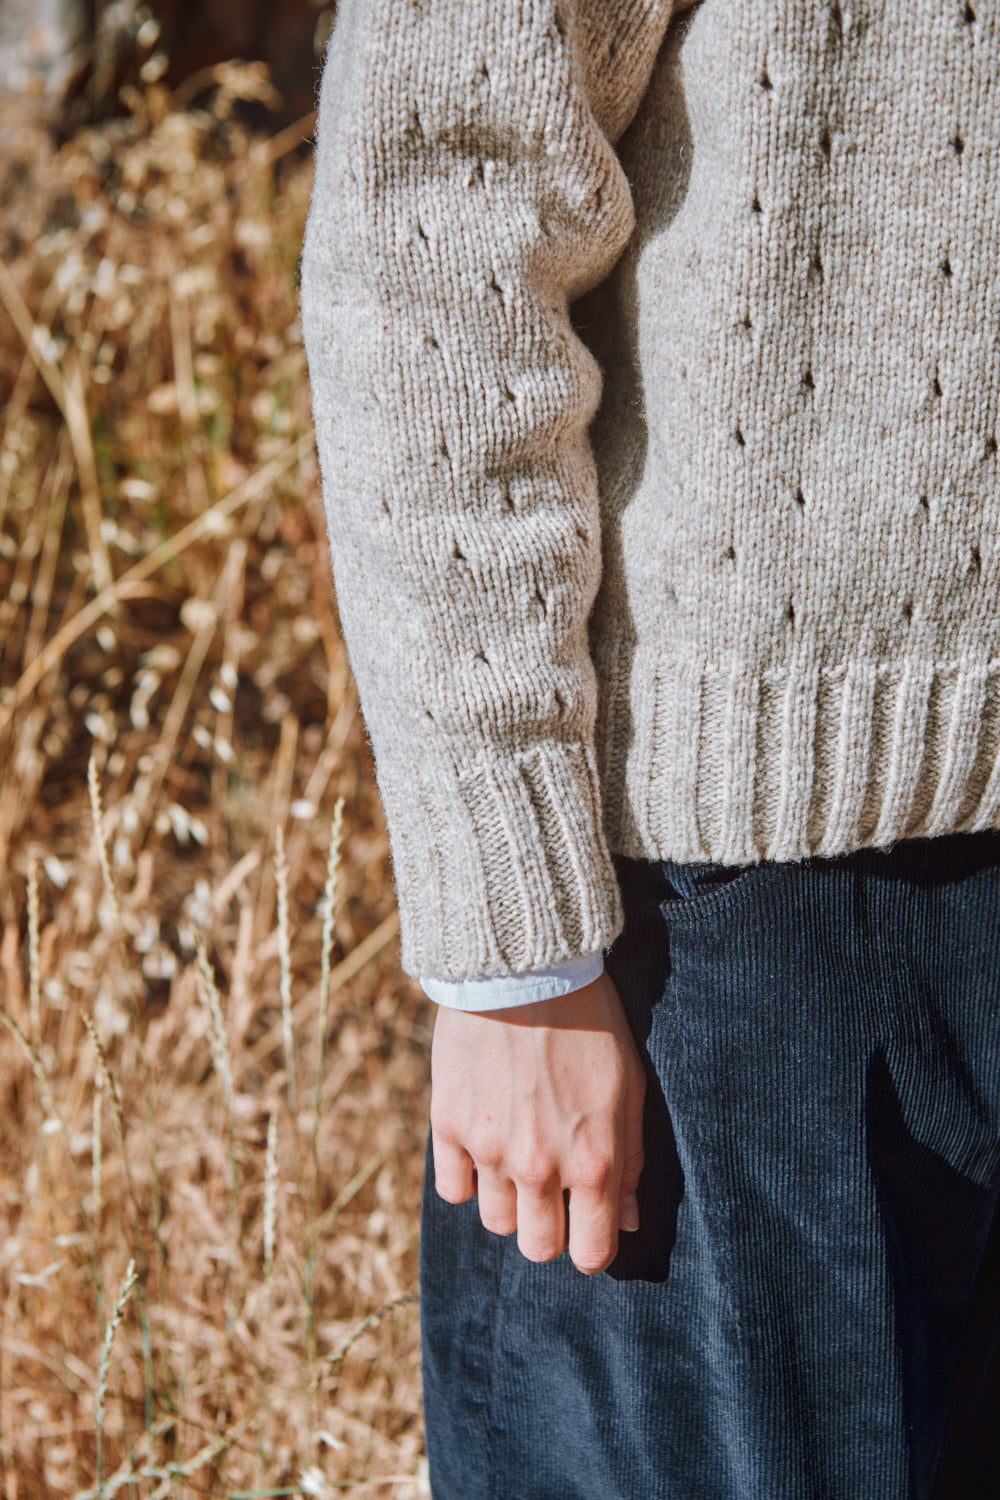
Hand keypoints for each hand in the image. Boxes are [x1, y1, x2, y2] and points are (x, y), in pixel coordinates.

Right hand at [430, 970, 645, 1273]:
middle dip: (549, 1228)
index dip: (592, 1247)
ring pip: (495, 1222)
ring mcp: (488, 1149)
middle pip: (538, 1248)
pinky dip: (469, 1176)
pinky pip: (453, 1188)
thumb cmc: (590, 1025)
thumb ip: (629, 1161)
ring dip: (510, 1201)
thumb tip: (628, 1220)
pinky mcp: (448, 1126)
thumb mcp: (629, 1089)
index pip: (590, 1254)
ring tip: (520, 1154)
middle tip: (552, 1191)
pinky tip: (485, 1142)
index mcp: (592, 1162)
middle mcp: (538, 1167)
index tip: (588, 1228)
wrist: (525, 969)